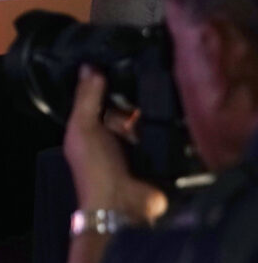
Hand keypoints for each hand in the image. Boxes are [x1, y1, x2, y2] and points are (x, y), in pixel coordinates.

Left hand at [63, 66, 166, 223]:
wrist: (124, 206)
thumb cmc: (94, 167)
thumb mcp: (83, 128)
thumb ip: (86, 98)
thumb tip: (89, 66)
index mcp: (91, 126)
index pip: (103, 96)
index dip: (111, 80)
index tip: (126, 56)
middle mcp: (115, 133)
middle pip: (128, 104)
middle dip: (136, 95)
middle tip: (151, 72)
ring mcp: (139, 144)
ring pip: (148, 116)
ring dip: (155, 108)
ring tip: (168, 86)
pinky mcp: (160, 153)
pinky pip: (166, 132)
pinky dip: (170, 124)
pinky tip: (180, 106)